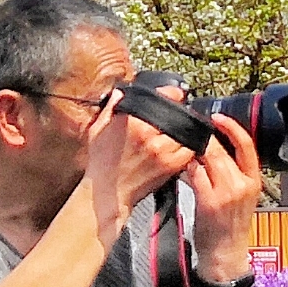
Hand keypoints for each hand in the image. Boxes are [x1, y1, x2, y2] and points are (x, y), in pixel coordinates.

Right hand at [86, 88, 202, 223]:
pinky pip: (189, 151)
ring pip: (186, 133)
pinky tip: (181, 146)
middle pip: (179, 115)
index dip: (173, 94)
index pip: (165, 98)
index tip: (175, 94)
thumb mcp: (99, 129)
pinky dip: (189, 147)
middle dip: (180, 112)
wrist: (106, 193)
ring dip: (186, 129)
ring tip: (180, 130)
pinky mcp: (169, 166)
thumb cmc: (101, 163)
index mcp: (134, 122)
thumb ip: (111, 107)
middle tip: (177, 113)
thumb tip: (121, 93)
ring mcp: (162, 152)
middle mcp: (151, 136)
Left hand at [182, 112, 263, 281]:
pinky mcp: (209, 202)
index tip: (218, 117)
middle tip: (191, 131)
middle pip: (222, 150)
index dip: (232, 128)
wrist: (226, 255)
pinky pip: (195, 175)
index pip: (247, 145)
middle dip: (204, 138)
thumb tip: (213, 149)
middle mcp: (242, 184)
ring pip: (207, 159)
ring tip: (184, 150)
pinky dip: (187, 169)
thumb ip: (232, 173)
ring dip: (193, 152)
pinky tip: (182, 169)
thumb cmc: (229, 226)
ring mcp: (226, 193)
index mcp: (253, 181)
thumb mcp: (240, 197)